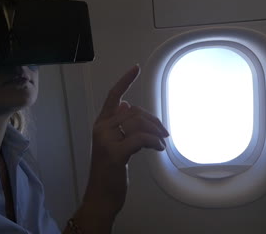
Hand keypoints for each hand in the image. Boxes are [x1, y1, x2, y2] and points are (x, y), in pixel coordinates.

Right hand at [82, 64, 168, 218]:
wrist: (101, 197)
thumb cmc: (109, 172)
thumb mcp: (113, 144)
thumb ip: (118, 124)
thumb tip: (126, 104)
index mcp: (101, 124)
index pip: (113, 96)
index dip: (125, 81)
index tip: (136, 68)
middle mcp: (100, 128)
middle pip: (133, 111)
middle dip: (153, 120)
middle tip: (164, 133)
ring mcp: (105, 140)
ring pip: (138, 123)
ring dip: (156, 131)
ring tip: (162, 142)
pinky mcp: (114, 154)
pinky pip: (141, 138)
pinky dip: (154, 142)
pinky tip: (158, 148)